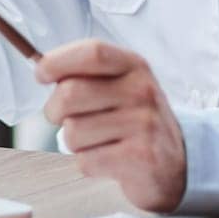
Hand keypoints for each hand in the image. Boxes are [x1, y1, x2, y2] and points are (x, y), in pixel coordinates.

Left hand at [36, 39, 186, 212]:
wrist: (178, 165)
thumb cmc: (135, 121)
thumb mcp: (120, 85)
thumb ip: (85, 74)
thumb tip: (41, 67)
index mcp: (134, 66)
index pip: (91, 52)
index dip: (57, 61)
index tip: (41, 73)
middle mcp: (142, 91)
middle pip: (70, 93)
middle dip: (54, 110)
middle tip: (63, 118)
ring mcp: (144, 124)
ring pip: (72, 132)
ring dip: (74, 142)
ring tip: (97, 141)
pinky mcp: (140, 158)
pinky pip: (85, 160)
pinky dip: (87, 163)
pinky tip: (108, 159)